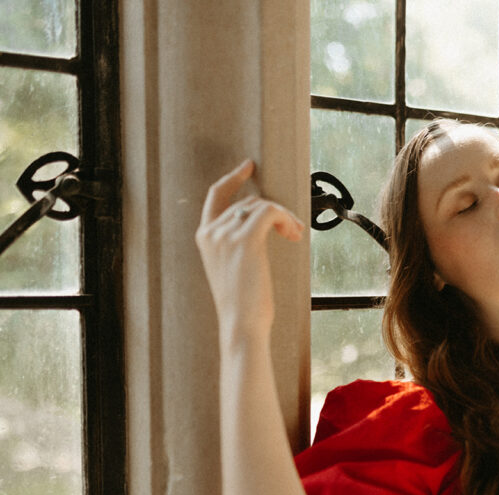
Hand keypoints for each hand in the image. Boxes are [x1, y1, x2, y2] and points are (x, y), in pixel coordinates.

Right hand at [196, 160, 304, 340]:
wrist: (241, 324)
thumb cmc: (243, 304)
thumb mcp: (233, 268)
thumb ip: (237, 244)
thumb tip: (264, 221)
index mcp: (204, 237)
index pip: (216, 196)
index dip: (233, 178)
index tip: (249, 167)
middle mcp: (211, 232)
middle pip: (249, 202)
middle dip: (275, 212)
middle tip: (293, 229)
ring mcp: (225, 235)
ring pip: (262, 205)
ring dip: (284, 217)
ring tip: (294, 234)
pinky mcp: (245, 240)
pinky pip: (270, 212)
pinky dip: (285, 219)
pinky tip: (293, 234)